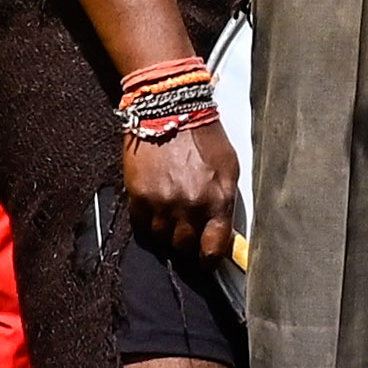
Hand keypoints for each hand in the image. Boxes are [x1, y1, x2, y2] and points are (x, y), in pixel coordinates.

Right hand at [122, 114, 240, 264]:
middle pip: (185, 247)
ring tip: (171, 218)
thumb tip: (221, 231)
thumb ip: (225, 203)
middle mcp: (189, 206)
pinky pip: (142, 225)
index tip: (207, 257)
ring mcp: (162, 202)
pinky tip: (155, 210)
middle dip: (188, 244)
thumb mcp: (229, 168)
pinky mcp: (138, 195)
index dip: (210, 258)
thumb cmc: (205, 137)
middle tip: (188, 232)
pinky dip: (148, 223)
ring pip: (162, 239)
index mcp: (217, 200)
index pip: (213, 249)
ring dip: (167, 233)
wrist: (170, 109)